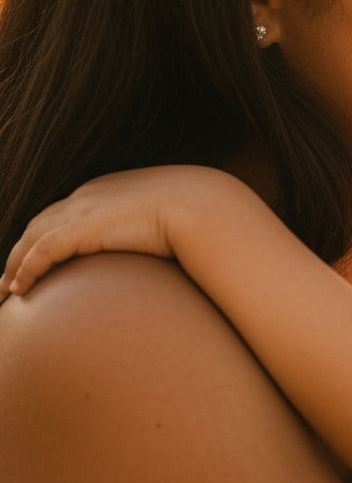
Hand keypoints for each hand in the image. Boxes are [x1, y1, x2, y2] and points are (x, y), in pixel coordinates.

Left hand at [1, 165, 219, 296]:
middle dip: (20, 251)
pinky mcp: (83, 228)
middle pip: (39, 224)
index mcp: (105, 191)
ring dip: (14, 265)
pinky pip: (42, 252)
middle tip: (9, 279)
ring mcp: (83, 210)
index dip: (43, 237)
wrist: (201, 204)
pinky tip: (19, 289)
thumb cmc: (194, 213)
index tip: (35, 260)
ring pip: (32, 238)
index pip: (62, 214)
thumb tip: (164, 251)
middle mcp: (87, 195)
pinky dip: (26, 269)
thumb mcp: (166, 218)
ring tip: (7, 290)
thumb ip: (153, 229)